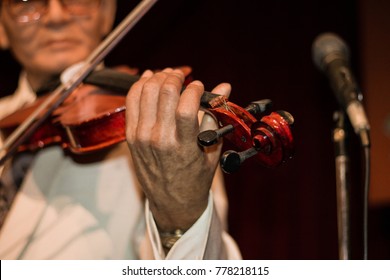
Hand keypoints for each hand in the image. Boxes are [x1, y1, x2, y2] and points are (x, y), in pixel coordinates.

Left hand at [125, 68, 230, 231]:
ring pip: (145, 92)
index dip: (194, 89)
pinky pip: (131, 102)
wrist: (171, 202)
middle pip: (163, 93)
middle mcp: (159, 139)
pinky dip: (139, 86)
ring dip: (158, 78)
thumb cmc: (195, 179)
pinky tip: (149, 79)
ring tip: (168, 75)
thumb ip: (215, 116)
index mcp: (183, 146)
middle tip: (181, 75)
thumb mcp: (211, 151)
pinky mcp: (131, 136)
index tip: (199, 87)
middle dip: (175, 77)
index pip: (186, 106)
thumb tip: (224, 87)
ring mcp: (142, 137)